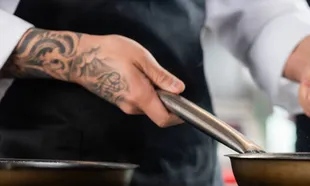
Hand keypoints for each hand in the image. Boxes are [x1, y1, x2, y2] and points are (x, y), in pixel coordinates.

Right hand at [5, 28, 184, 126]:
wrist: (79, 57)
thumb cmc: (108, 53)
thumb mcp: (141, 58)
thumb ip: (161, 76)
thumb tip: (179, 89)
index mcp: (140, 96)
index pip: (165, 119)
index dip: (179, 115)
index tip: (186, 104)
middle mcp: (132, 106)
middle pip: (159, 112)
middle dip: (167, 99)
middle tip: (164, 79)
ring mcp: (124, 105)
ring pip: (149, 106)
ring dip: (155, 94)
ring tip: (146, 72)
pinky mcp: (119, 101)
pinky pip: (139, 101)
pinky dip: (145, 92)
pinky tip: (137, 75)